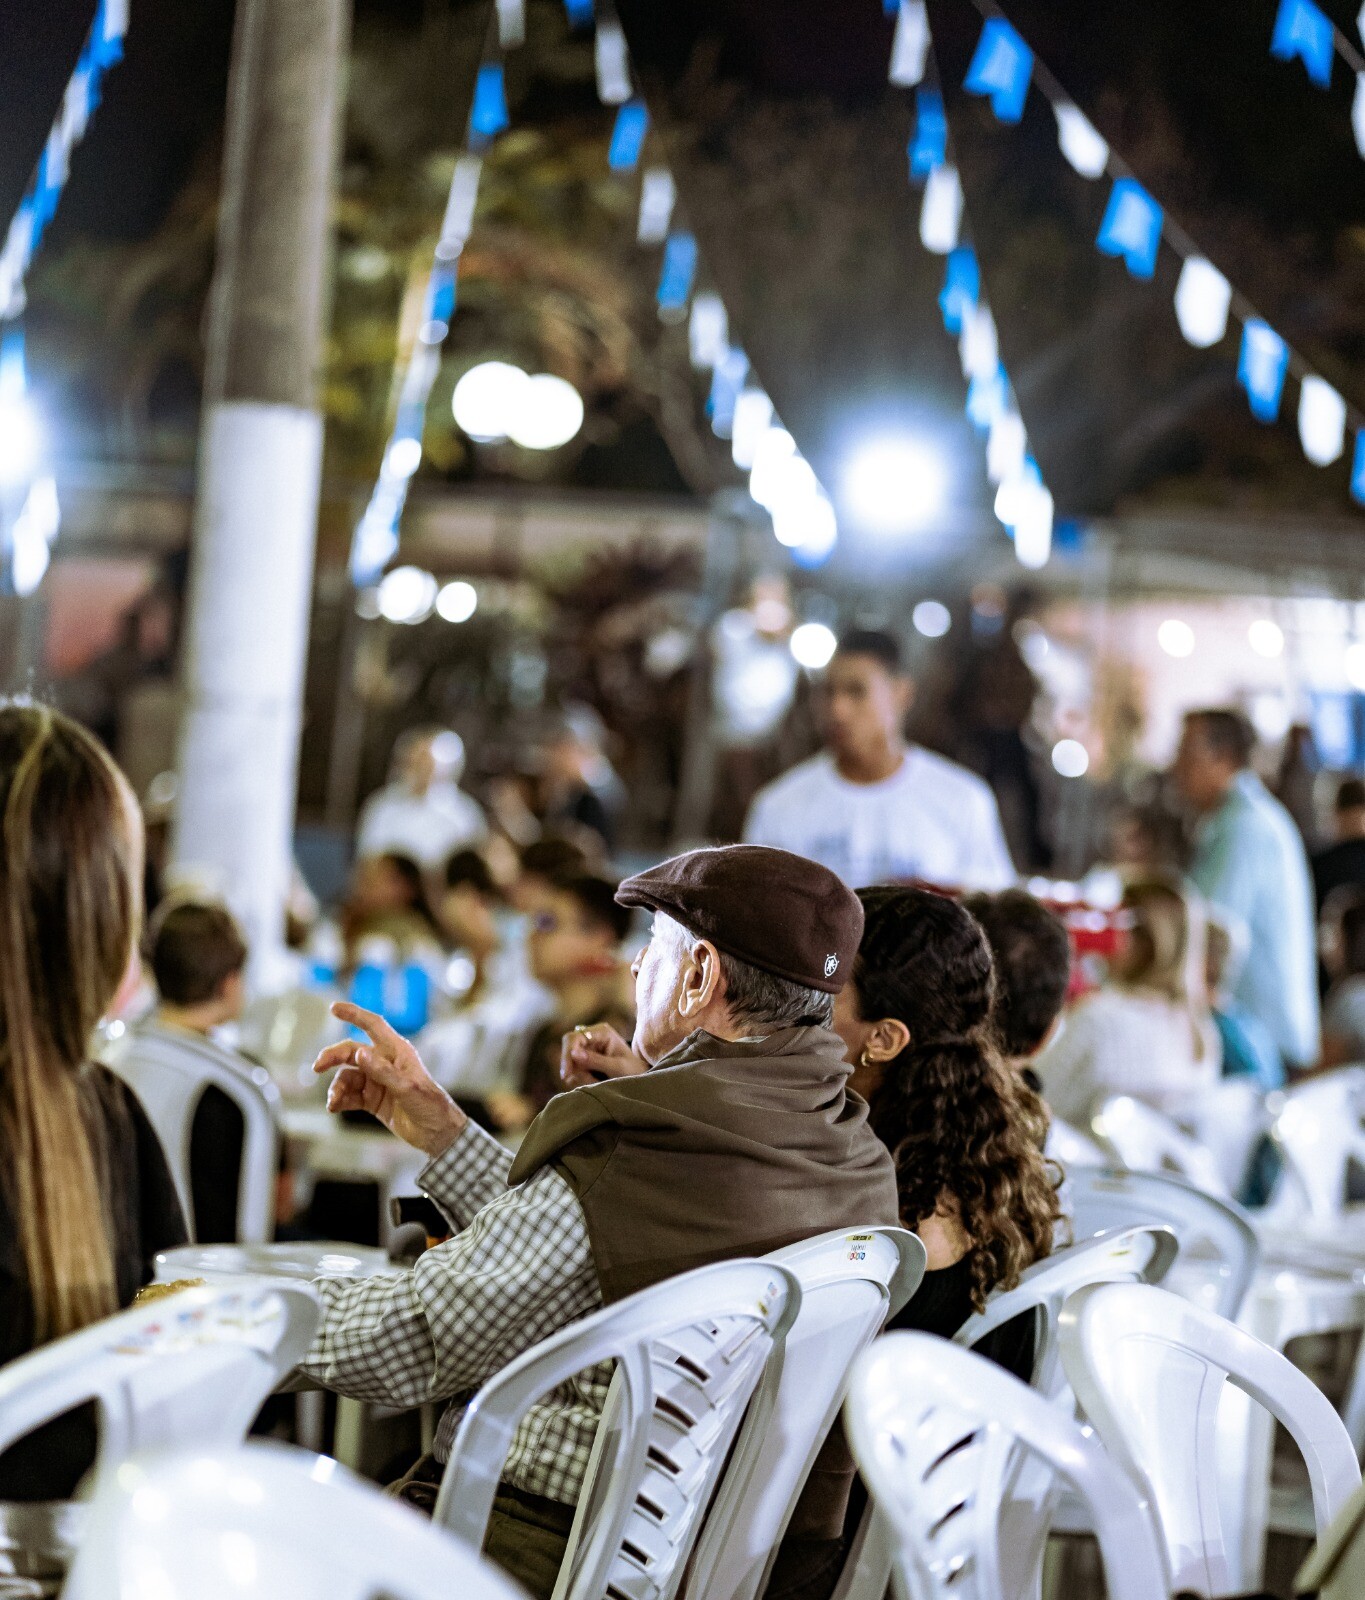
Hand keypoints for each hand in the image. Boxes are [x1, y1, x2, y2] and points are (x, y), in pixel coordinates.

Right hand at [314, 1003, 466, 1157]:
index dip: (354, 1014)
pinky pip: (350, 1095)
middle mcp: (384, 1062)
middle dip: (333, 1057)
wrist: (436, 1133)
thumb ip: (383, 1071)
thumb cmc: (430, 1104)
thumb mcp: (407, 1087)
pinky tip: (334, 1107)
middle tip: (317, 1067)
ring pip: (347, 1077)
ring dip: (336, 1087)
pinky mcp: (372, 1099)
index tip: (334, 1008)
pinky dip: (339, 1100)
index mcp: (397, 1051)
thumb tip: (359, 1052)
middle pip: (352, 1052)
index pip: (373, 1025)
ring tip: (333, 1102)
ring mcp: (377, 1081)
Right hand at [559, 1024, 646, 1090]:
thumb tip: (573, 1053)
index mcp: (601, 1032)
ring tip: (597, 1082)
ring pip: (570, 1063)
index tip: (567, 1075)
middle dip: (573, 1068)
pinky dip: (580, 1079)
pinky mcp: (583, 1059)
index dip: (567, 1055)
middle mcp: (591, 1037)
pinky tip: (594, 1082)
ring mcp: (586, 1048)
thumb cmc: (633, 1070)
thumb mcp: (617, 1067)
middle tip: (582, 1081)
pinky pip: (573, 1070)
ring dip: (579, 1076)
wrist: (638, 1077)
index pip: (574, 1038)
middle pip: (568, 1049)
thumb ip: (596, 1060)